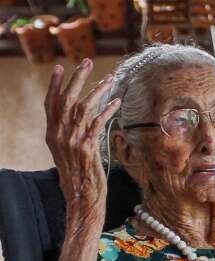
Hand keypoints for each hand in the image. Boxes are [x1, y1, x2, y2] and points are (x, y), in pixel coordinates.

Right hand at [45, 58, 120, 223]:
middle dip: (77, 78)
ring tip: (109, 79)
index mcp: (52, 135)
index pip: (50, 104)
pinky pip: (97, 123)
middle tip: (87, 62)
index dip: (54, 85)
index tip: (60, 68)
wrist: (81, 197)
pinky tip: (117, 102)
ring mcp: (72, 141)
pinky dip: (107, 110)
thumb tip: (79, 121)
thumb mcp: (69, 153)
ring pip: (83, 107)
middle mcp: (59, 135)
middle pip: (65, 99)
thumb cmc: (80, 177)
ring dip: (97, 90)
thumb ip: (71, 135)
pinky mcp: (86, 148)